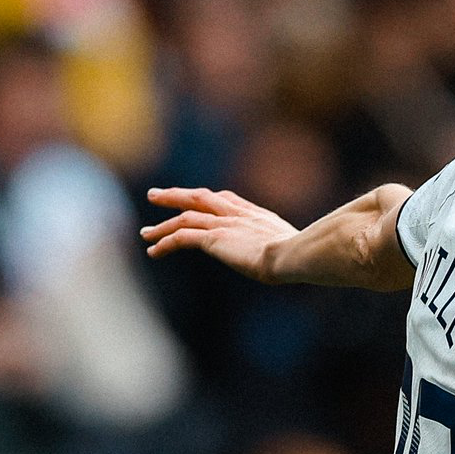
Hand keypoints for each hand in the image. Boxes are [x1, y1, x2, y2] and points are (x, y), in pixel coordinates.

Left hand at [141, 187, 296, 281]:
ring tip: (145, 233)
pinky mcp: (214, 239)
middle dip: (176, 196)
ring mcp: (224, 225)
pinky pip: (182, 238)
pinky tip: (153, 251)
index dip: (208, 199)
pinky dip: (165, 242)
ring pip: (184, 218)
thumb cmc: (303, 257)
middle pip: (199, 198)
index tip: (196, 199)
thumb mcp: (300, 249)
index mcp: (258, 215)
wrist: (293, 254)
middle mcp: (237, 214)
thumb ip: (295, 248)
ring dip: (162, 225)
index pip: (227, 200)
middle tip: (155, 195)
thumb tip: (309, 257)